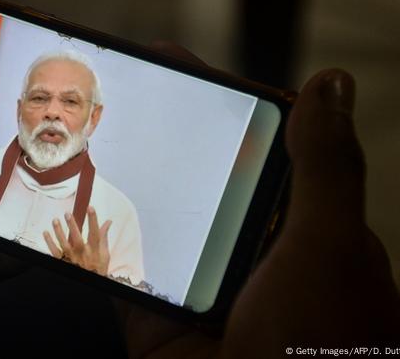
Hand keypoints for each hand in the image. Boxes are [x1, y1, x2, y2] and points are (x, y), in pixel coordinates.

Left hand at [43, 206, 110, 275]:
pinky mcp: (63, 261)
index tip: (90, 208)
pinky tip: (46, 233)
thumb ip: (104, 237)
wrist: (89, 283)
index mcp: (94, 250)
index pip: (95, 233)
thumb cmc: (97, 269)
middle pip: (77, 238)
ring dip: (59, 232)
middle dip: (72, 226)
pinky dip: (49, 242)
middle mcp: (83, 253)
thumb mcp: (105, 254)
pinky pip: (54, 252)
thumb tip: (107, 222)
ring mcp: (71, 258)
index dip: (93, 220)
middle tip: (67, 214)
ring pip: (64, 244)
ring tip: (55, 220)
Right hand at [120, 44, 399, 357]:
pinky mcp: (158, 316)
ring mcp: (202, 284)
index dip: (224, 106)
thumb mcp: (330, 248)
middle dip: (165, 134)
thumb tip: (330, 84)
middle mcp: (252, 252)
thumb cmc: (319, 348)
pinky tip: (69, 204)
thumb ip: (325, 170)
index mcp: (303, 227)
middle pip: (203, 177)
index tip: (184, 69)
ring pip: (160, 216)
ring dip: (129, 180)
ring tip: (89, 134)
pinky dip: (94, 240)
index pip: (263, 149)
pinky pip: (122, 267)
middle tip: (125, 90)